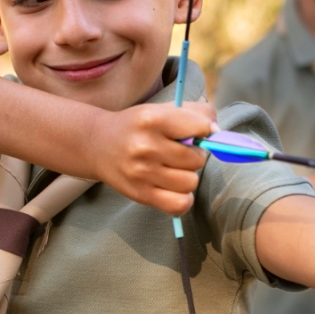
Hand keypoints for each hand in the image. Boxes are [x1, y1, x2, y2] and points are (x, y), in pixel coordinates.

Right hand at [91, 102, 217, 214]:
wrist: (97, 145)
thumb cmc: (137, 126)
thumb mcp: (161, 109)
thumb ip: (196, 112)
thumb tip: (217, 131)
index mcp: (152, 119)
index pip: (200, 127)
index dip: (203, 130)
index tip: (193, 131)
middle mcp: (146, 146)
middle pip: (197, 158)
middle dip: (195, 154)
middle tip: (180, 152)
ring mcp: (142, 173)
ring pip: (191, 182)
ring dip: (188, 176)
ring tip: (174, 168)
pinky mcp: (141, 194)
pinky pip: (180, 204)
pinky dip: (183, 198)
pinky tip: (175, 188)